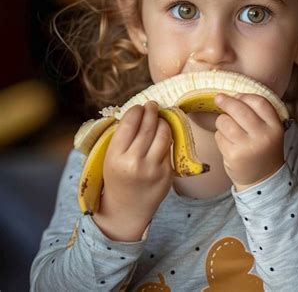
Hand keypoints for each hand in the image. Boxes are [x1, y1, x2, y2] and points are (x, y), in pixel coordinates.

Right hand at [93, 101, 173, 240]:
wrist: (127, 209)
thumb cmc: (117, 178)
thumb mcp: (110, 158)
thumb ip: (122, 137)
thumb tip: (138, 112)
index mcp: (116, 157)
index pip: (130, 124)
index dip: (136, 111)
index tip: (139, 107)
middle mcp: (135, 162)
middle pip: (149, 126)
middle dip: (152, 111)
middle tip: (153, 105)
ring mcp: (154, 168)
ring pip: (164, 134)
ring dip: (163, 122)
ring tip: (159, 118)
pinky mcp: (167, 173)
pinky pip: (169, 147)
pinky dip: (167, 138)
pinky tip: (163, 134)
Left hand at [214, 93, 284, 190]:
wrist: (263, 179)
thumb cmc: (262, 149)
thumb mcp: (269, 130)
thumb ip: (257, 114)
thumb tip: (230, 96)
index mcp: (275, 126)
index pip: (260, 102)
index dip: (245, 96)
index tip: (236, 96)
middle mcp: (263, 136)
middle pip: (240, 109)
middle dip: (226, 101)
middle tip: (218, 98)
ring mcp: (248, 147)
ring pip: (225, 122)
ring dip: (221, 121)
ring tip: (226, 127)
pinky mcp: (234, 156)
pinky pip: (219, 136)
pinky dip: (220, 136)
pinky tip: (227, 142)